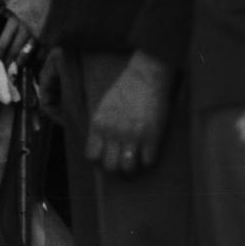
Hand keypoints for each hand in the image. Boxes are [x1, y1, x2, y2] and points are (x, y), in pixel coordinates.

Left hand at [86, 53, 173, 175]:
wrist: (146, 77)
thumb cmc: (125, 90)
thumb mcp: (104, 107)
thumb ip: (101, 127)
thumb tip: (101, 146)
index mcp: (99, 125)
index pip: (92, 155)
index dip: (100, 157)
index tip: (107, 154)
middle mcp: (114, 133)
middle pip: (110, 166)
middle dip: (116, 166)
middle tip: (122, 159)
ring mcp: (133, 136)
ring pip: (128, 168)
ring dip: (132, 166)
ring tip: (135, 159)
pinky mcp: (151, 136)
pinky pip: (148, 161)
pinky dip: (148, 159)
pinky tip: (149, 150)